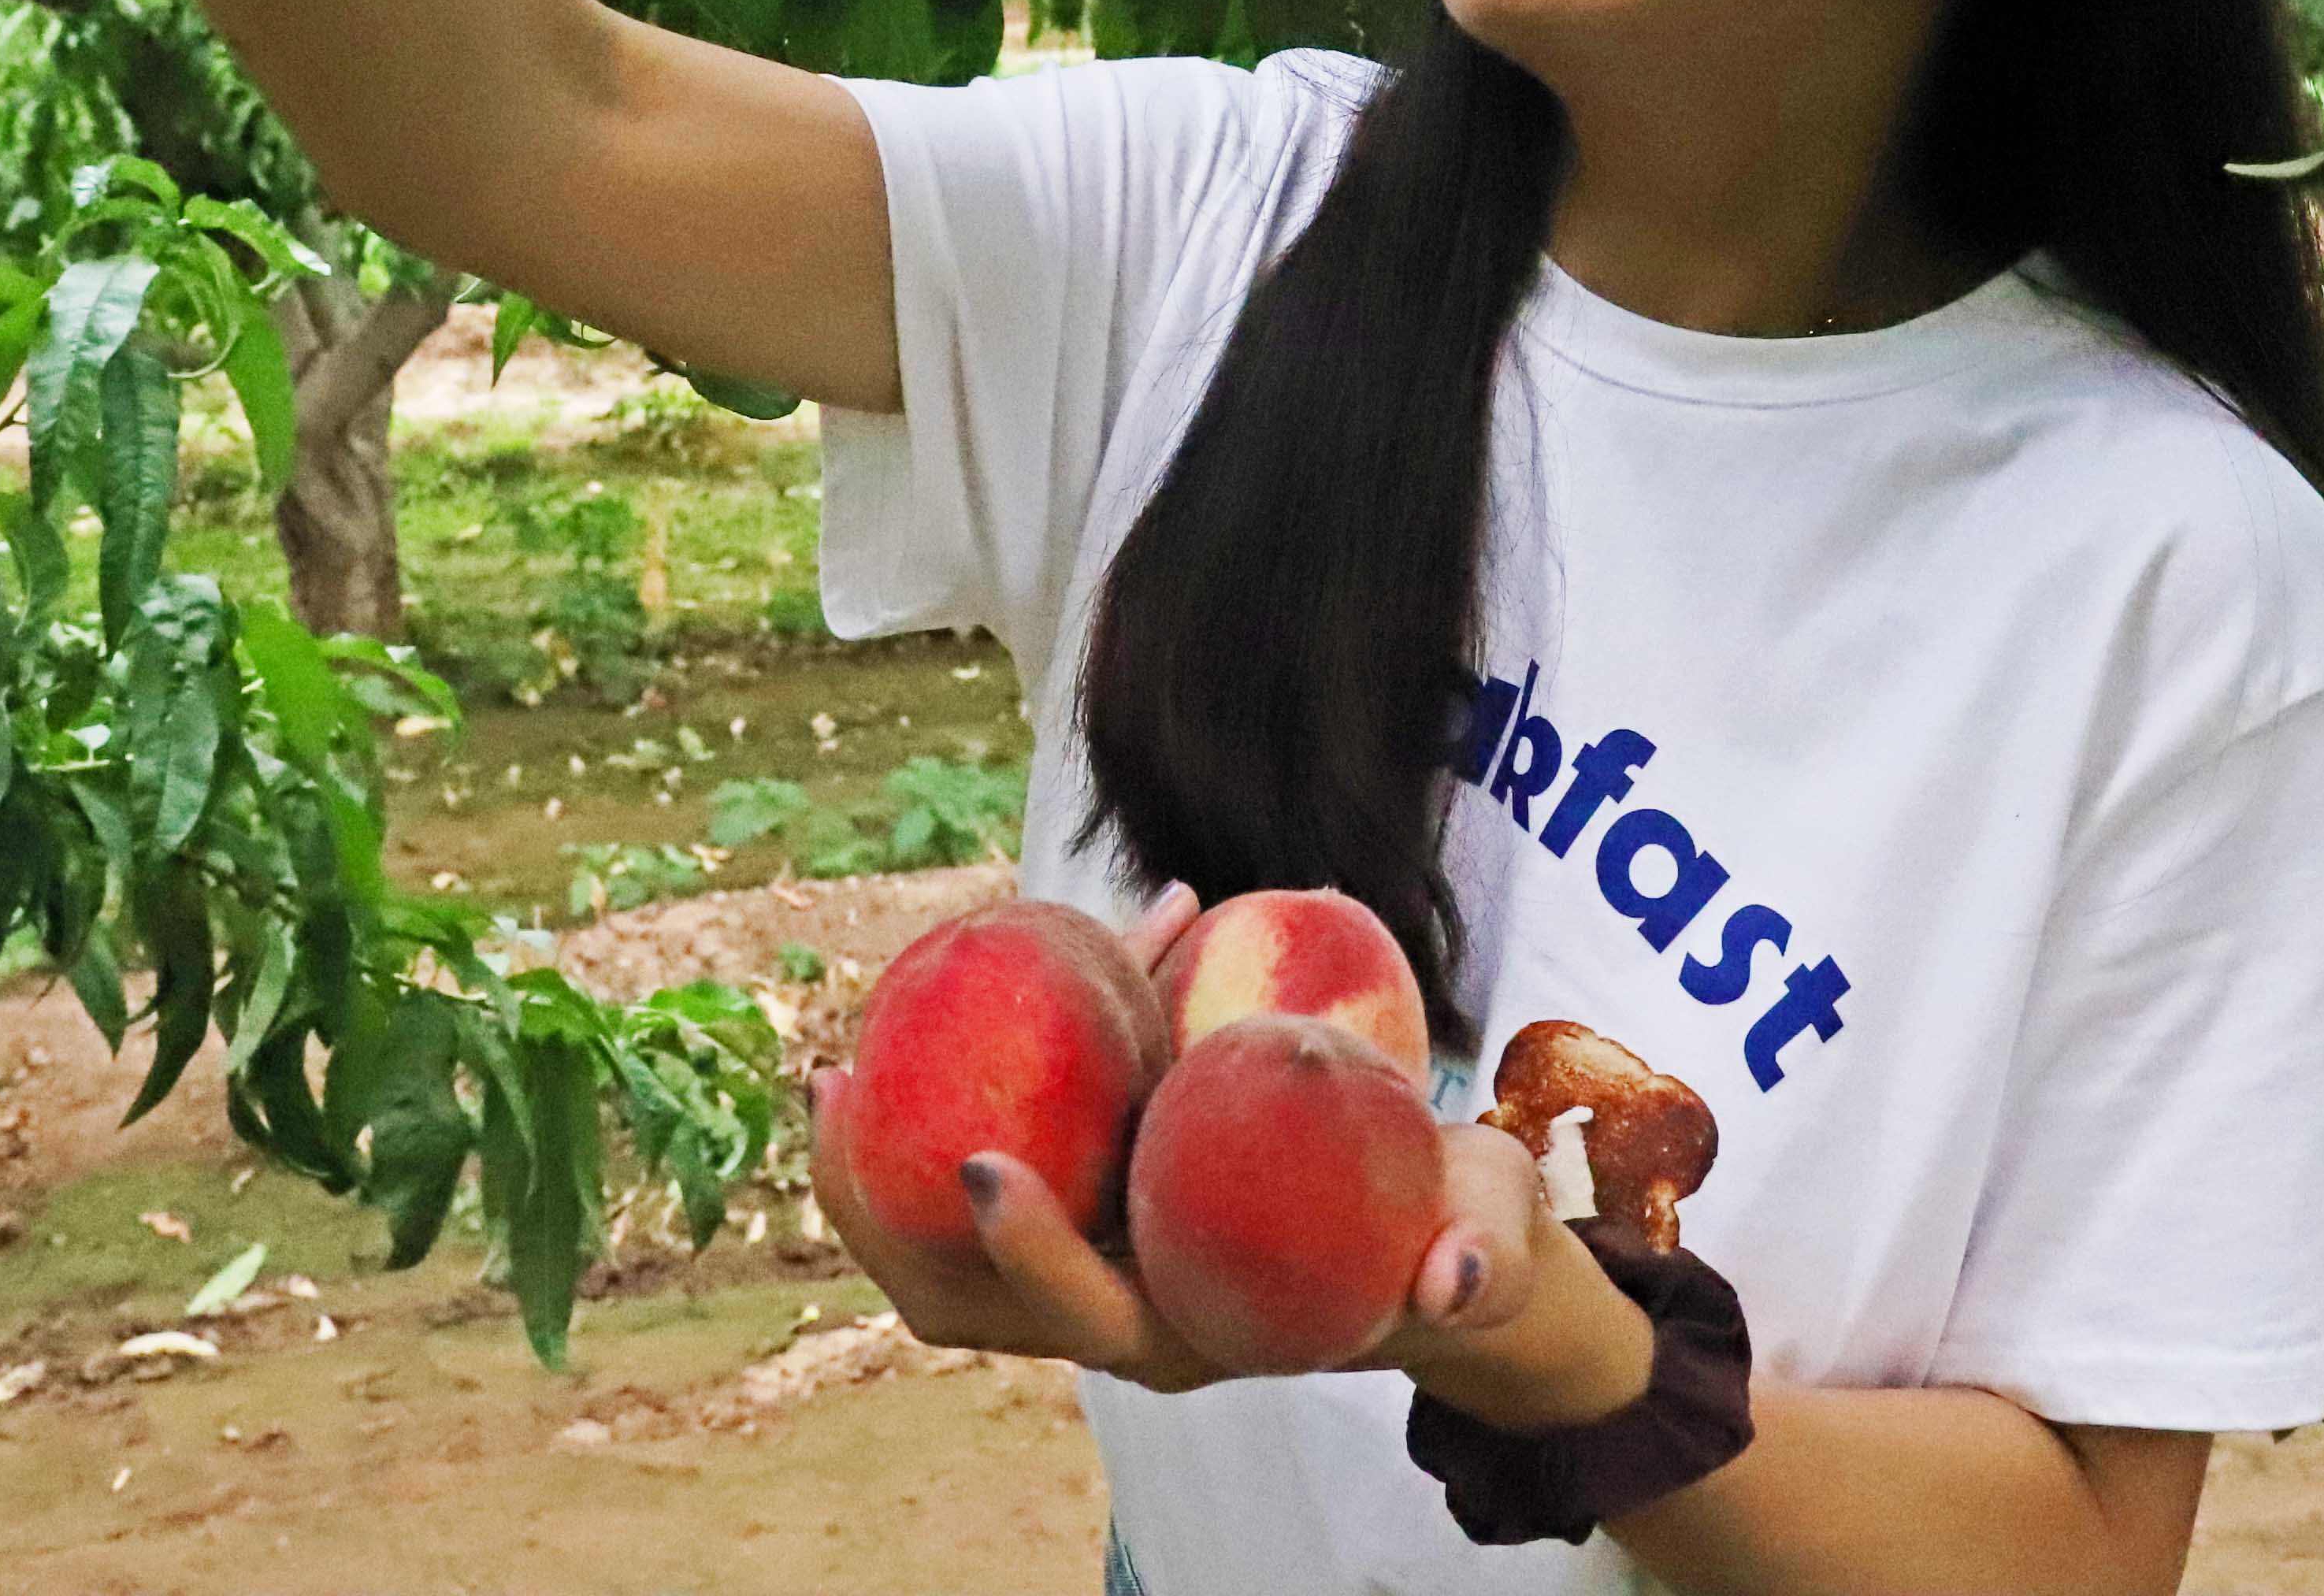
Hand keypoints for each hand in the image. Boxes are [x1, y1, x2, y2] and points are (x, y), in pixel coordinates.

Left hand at [806, 885, 1554, 1391]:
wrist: (1436, 1242)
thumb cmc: (1457, 1237)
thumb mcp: (1487, 1242)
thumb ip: (1479, 1260)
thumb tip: (1459, 1273)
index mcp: (1194, 1336)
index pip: (1081, 1315)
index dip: (1027, 1255)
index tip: (985, 1160)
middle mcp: (1121, 1314)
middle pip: (958, 1304)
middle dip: (878, 1216)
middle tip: (839, 1089)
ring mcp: (1092, 1265)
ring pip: (940, 1253)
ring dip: (873, 1172)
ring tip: (836, 1063)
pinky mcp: (1088, 1209)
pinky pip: (988, 1170)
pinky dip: (957, 1090)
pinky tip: (963, 987)